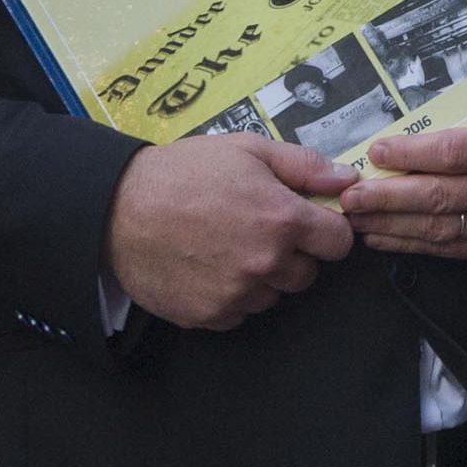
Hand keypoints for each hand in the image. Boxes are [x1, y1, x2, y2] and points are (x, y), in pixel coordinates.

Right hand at [102, 134, 355, 330]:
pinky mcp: (210, 316)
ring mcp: (237, 294)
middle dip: (292, 254)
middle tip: (257, 229)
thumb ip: (304, 166)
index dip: (326, 230)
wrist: (119, 209)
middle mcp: (266, 264)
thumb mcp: (247, 150)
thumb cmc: (184, 172)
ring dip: (261, 277)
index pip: (339, 243)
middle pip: (307, 274)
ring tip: (227, 245)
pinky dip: (231, 295)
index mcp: (282, 220)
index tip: (309, 222)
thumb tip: (347, 180)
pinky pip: (239, 311)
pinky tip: (208, 266)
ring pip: (273, 296)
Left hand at [339, 109, 466, 262]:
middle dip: (386, 197)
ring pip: (436, 228)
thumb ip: (460, 125)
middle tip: (349, 196)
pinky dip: (408, 243)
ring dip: (389, 224)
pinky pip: (445, 248)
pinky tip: (380, 235)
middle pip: (437, 196)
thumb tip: (399, 130)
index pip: (451, 153)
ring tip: (355, 217)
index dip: (409, 154)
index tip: (374, 152)